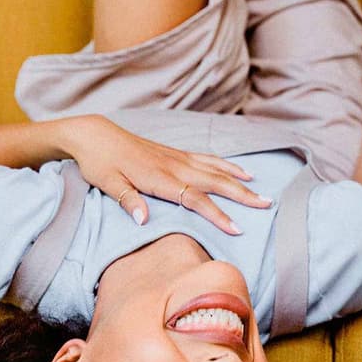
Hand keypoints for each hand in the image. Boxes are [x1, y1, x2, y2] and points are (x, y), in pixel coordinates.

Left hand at [63, 116, 268, 234]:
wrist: (95, 134)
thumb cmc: (99, 162)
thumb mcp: (107, 183)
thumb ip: (127, 200)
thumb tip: (143, 219)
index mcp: (159, 178)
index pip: (195, 199)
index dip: (217, 214)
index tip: (236, 228)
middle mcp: (173, 166)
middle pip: (214, 182)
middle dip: (241, 195)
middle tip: (266, 205)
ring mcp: (176, 158)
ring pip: (215, 169)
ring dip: (239, 181)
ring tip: (260, 191)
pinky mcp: (174, 153)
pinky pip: (206, 159)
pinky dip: (225, 165)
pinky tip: (238, 171)